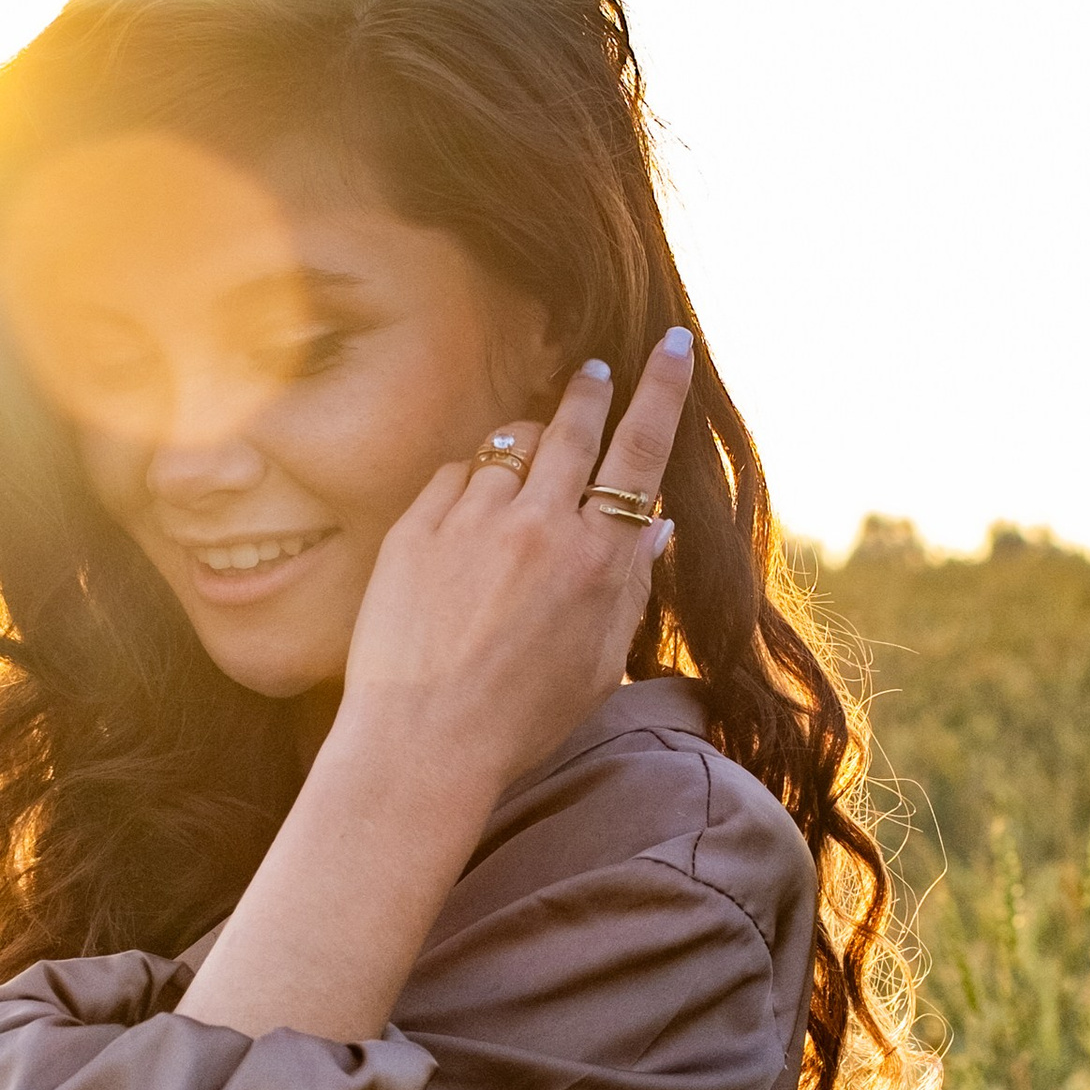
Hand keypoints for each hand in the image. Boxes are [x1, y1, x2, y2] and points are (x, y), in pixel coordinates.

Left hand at [176, 332, 693, 1044]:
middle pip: (573, 426)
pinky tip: (474, 501)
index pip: (640, 453)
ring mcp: (472, 523)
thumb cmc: (521, 719)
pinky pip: (454, 475)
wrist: (423, 746)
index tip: (673, 344)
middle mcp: (539, 527)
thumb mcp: (600, 661)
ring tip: (533, 449)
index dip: (662, 391)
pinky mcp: (416, 530)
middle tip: (596, 370)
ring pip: (510, 445)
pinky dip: (472, 479)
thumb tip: (654, 522)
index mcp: (597, 560)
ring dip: (529, 438)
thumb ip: (629, 583)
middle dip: (591, 390)